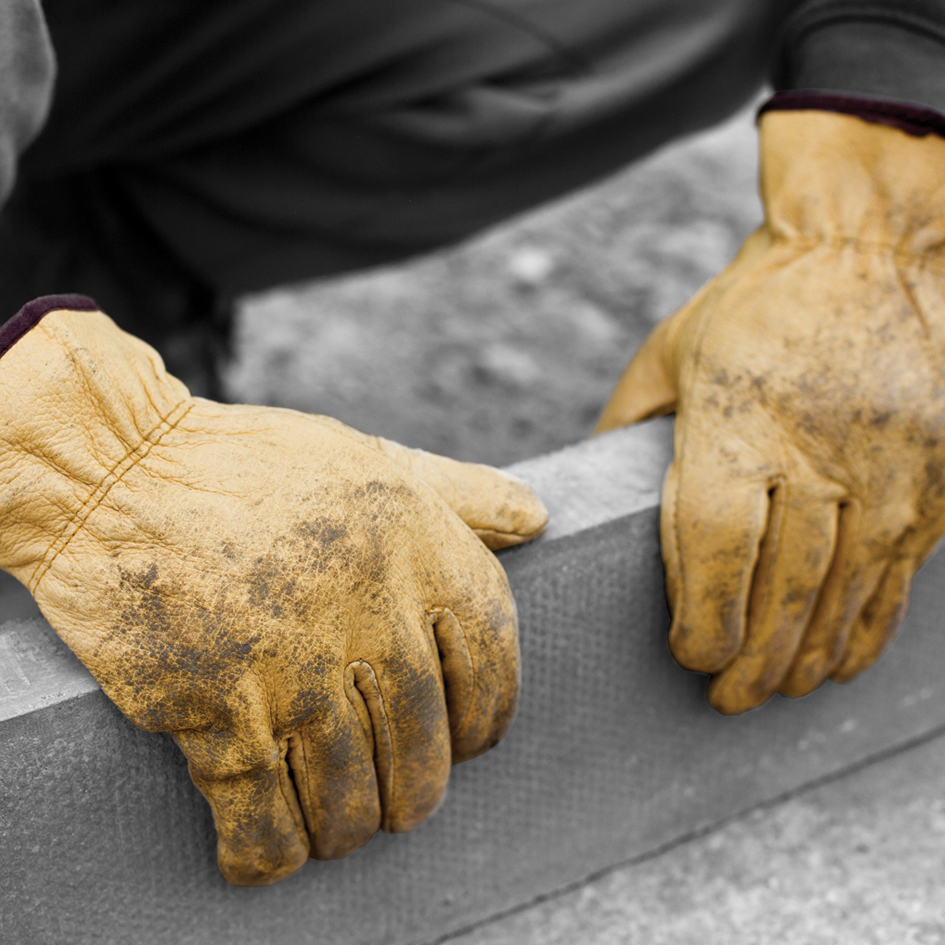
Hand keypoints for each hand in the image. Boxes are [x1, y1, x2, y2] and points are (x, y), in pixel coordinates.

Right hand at [0, 299, 546, 883]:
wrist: (119, 471)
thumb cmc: (254, 465)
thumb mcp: (376, 460)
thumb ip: (462, 494)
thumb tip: (537, 518)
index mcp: (425, 553)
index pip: (493, 675)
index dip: (484, 726)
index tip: (462, 745)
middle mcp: (375, 615)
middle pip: (425, 756)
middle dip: (413, 794)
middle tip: (392, 796)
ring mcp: (300, 669)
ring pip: (353, 805)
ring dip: (346, 829)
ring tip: (332, 823)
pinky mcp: (218, 711)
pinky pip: (268, 826)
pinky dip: (270, 856)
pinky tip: (265, 849)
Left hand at [597, 106, 944, 713]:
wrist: (865, 253)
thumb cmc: (747, 311)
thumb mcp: (668, 356)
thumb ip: (626, 430)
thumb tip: (581, 497)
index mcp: (738, 422)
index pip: (718, 549)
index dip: (705, 620)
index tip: (690, 657)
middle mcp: (820, 450)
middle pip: (784, 587)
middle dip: (753, 660)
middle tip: (729, 699)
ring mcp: (890, 465)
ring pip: (846, 593)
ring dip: (808, 656)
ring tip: (778, 690)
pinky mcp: (937, 473)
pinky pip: (902, 574)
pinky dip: (869, 627)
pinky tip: (841, 661)